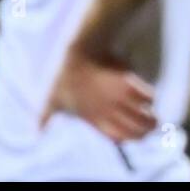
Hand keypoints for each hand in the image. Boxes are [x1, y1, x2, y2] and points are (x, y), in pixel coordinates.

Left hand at [39, 45, 157, 141]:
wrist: (82, 52)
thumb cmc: (66, 75)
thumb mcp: (53, 98)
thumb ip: (47, 116)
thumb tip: (37, 130)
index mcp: (94, 118)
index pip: (117, 137)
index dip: (128, 139)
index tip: (131, 135)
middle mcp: (110, 112)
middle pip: (137, 130)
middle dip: (144, 130)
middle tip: (147, 126)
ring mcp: (121, 98)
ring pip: (146, 116)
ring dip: (151, 117)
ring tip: (152, 114)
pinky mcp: (130, 83)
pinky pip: (148, 95)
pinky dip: (151, 98)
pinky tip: (148, 95)